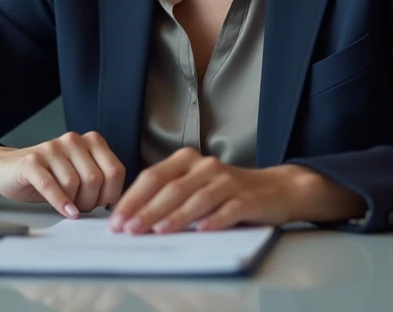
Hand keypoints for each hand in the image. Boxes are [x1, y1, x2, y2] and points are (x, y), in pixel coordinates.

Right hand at [0, 131, 124, 218]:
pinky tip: (66, 211)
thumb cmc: (49, 176)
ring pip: (73, 183)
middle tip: (83, 207)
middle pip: (95, 178)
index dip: (112, 194)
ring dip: (74, 202)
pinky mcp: (31, 161)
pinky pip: (50, 185)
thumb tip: (118, 204)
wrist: (8, 170)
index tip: (104, 204)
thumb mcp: (80, 174)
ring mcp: (51, 149)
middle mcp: (72, 140)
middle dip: (92, 200)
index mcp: (90, 141)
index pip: (115, 170)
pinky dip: (60, 202)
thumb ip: (101, 181)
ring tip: (70, 206)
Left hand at [110, 147, 362, 233]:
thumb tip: (132, 217)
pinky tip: (200, 230)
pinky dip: (213, 219)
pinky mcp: (246, 198)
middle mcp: (205, 166)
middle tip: (129, 229)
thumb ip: (169, 195)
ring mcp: (227, 181)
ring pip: (196, 199)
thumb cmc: (227, 191)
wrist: (276, 189)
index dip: (133, 198)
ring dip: (174, 216)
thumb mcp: (195, 186)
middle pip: (171, 188)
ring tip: (157, 231)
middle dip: (146, 210)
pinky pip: (227, 209)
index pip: (153, 177)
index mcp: (187, 160)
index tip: (116, 220)